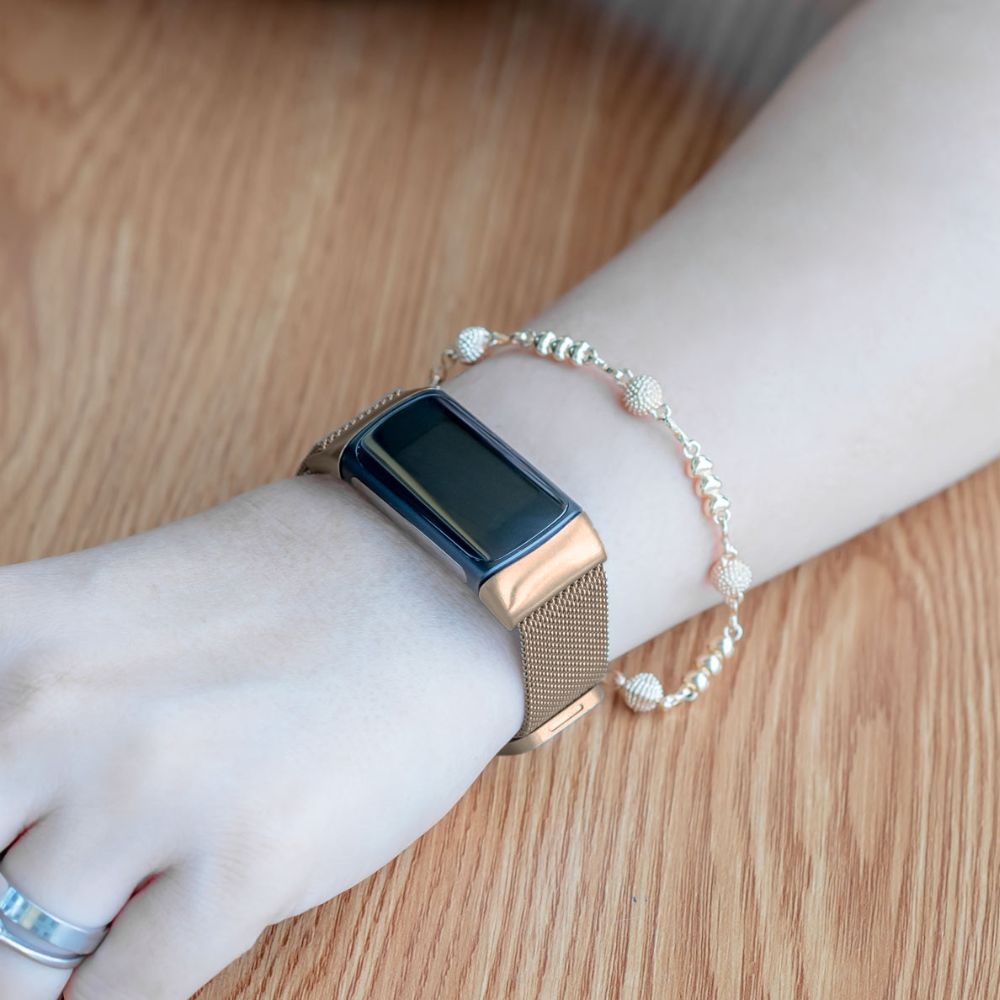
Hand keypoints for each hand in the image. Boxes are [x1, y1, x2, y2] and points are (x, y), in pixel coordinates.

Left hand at [0, 477, 522, 998]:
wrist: (441, 578)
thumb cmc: (299, 580)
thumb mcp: (120, 601)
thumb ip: (33, 691)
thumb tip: (12, 811)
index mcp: (16, 637)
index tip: (8, 849)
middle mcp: (56, 714)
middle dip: (0, 912)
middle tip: (44, 904)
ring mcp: (151, 793)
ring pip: (13, 969)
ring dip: (49, 968)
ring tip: (103, 928)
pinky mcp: (246, 863)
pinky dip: (124, 991)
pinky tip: (160, 940)